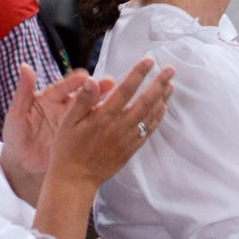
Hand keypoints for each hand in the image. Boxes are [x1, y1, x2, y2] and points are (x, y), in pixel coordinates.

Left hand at [1, 66, 113, 180]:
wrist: (21, 163)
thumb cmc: (15, 136)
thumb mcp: (17, 114)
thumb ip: (23, 91)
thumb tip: (24, 66)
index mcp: (50, 97)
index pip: (64, 86)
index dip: (73, 82)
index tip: (84, 76)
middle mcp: (64, 106)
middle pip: (82, 95)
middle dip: (96, 89)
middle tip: (110, 83)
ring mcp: (73, 122)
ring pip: (91, 110)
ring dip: (104, 104)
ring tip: (119, 98)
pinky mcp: (79, 136)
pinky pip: (93, 128)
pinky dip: (104, 123)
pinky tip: (117, 120)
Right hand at [48, 57, 174, 188]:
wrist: (76, 178)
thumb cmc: (68, 148)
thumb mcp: (68, 121)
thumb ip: (82, 100)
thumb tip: (92, 79)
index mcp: (104, 116)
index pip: (126, 89)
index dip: (139, 73)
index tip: (150, 60)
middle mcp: (119, 126)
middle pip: (145, 101)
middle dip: (159, 83)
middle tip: (170, 70)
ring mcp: (128, 139)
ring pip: (151, 116)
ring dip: (162, 99)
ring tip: (171, 85)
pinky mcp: (131, 149)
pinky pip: (149, 131)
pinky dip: (158, 118)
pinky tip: (163, 108)